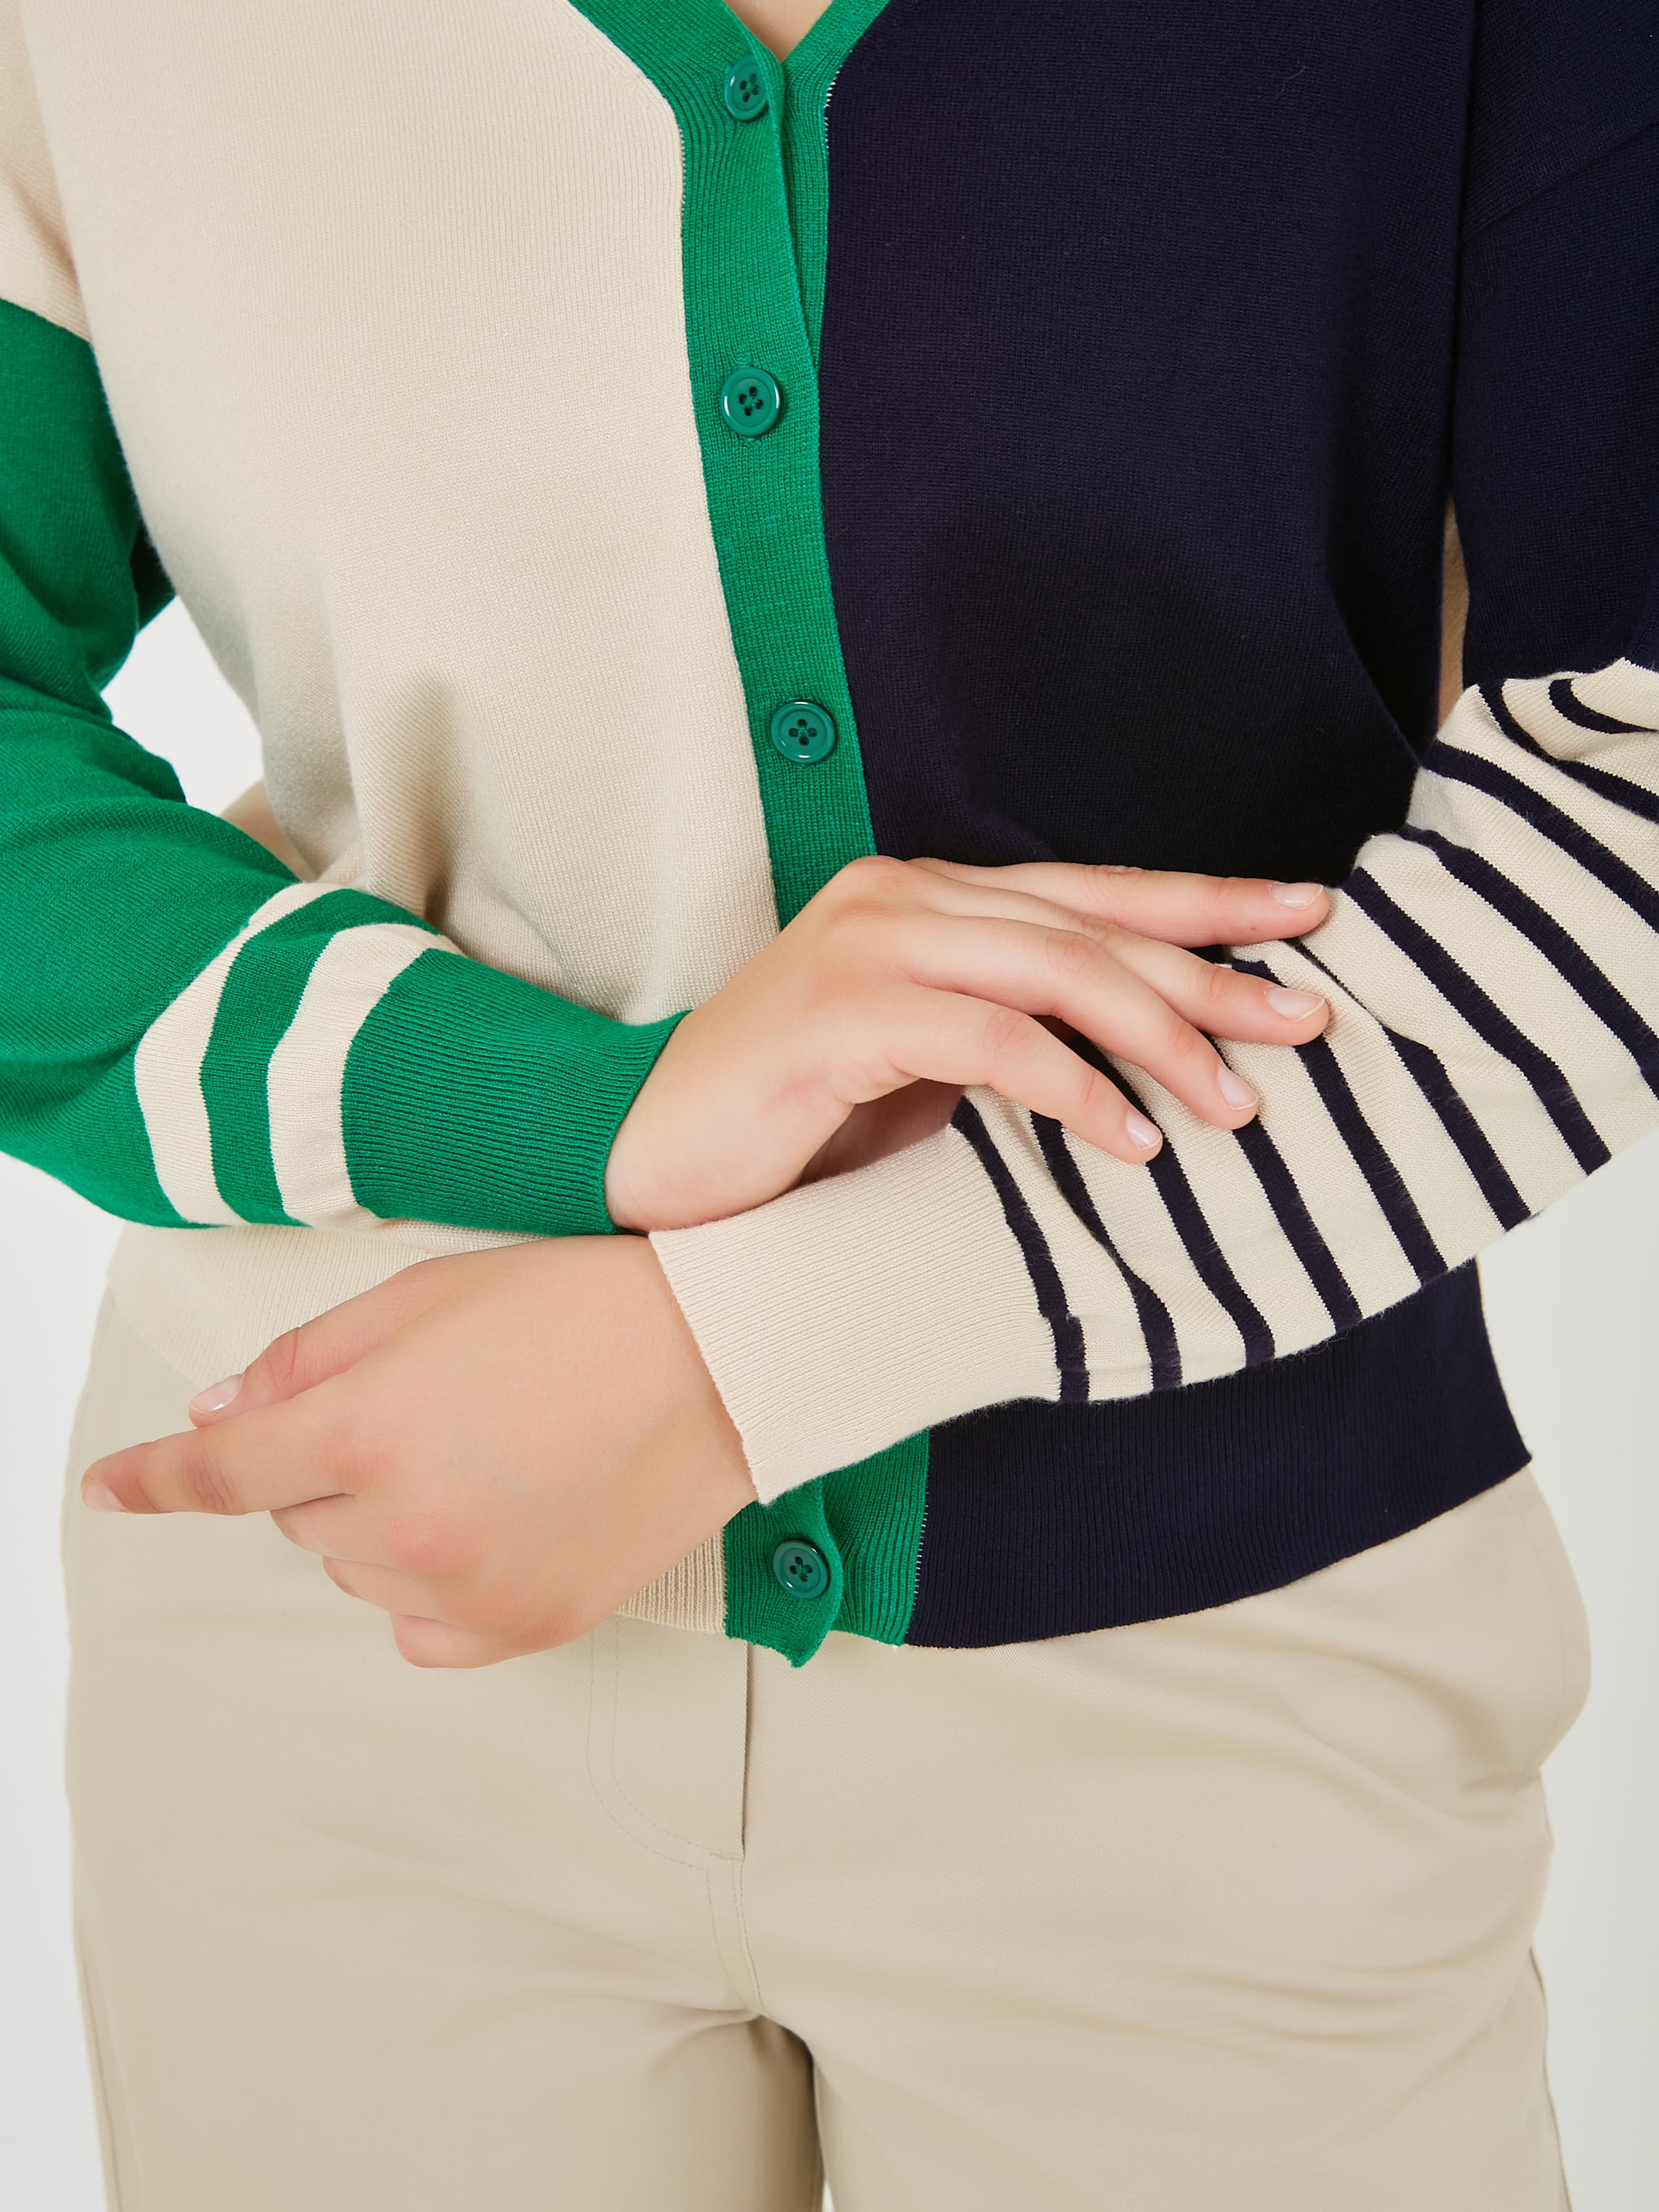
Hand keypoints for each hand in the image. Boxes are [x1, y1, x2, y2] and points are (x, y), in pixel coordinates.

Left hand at [80, 1240, 753, 1667]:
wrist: (728, 1358)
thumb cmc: (584, 1301)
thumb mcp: (429, 1291)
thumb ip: (309, 1355)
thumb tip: (220, 1409)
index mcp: (367, 1430)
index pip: (218, 1472)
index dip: (150, 1480)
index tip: (106, 1487)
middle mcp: (404, 1527)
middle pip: (298, 1516)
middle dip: (328, 1463)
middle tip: (421, 1404)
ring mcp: (466, 1590)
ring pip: (357, 1570)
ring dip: (380, 1521)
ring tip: (480, 1450)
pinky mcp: (523, 1628)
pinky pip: (419, 1628)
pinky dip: (427, 1582)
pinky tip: (490, 1520)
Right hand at [606, 856, 1330, 1231]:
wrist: (650, 1163)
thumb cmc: (794, 1127)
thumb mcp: (926, 1070)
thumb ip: (1014, 1036)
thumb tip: (1148, 1064)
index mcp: (928, 899)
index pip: (1091, 891)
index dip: (1203, 902)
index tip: (1306, 916)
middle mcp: (903, 897)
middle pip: (1092, 922)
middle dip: (1211, 970)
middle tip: (1307, 1017)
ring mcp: (868, 943)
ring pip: (1056, 969)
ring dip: (1160, 1035)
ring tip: (1236, 1100)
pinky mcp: (841, 1009)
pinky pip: (991, 1038)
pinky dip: (1073, 1087)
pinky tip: (1133, 1138)